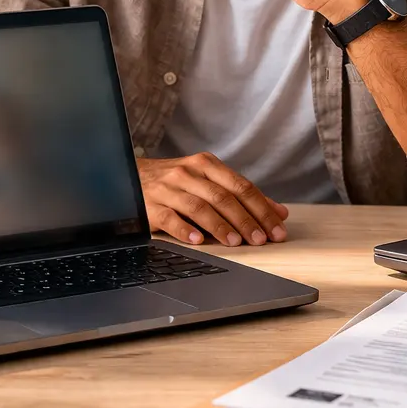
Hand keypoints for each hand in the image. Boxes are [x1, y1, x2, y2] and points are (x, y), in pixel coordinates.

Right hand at [137, 153, 289, 246]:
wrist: (127, 176)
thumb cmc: (175, 182)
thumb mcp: (207, 181)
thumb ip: (241, 195)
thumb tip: (279, 212)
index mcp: (206, 164)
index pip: (241, 186)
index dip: (262, 208)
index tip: (276, 229)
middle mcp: (188, 173)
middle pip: (223, 197)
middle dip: (245, 220)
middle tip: (260, 240)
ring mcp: (168, 188)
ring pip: (199, 206)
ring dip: (220, 226)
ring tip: (235, 243)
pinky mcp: (149, 205)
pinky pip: (169, 218)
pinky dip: (184, 230)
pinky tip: (198, 241)